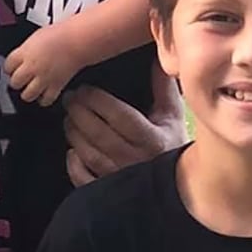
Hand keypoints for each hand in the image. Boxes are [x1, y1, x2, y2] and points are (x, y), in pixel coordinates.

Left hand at [6, 27, 84, 106]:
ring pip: (27, 95)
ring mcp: (43, 78)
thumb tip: (20, 57)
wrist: (77, 41)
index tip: (12, 68)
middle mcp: (32, 67)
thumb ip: (25, 50)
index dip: (9, 68)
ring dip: (28, 92)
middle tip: (21, 79)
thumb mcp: (35, 37)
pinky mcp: (56, 86)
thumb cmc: (60, 35)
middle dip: (17, 82)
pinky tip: (44, 94)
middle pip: (15, 83)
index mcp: (25, 53)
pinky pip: (45, 100)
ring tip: (31, 88)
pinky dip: (44, 99)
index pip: (7, 66)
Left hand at [63, 61, 185, 186]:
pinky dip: (74, 164)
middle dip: (79, 113)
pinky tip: (72, 152)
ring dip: (73, 134)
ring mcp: (120, 178)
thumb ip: (164, 88)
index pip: (118, 115)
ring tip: (69, 119)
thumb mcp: (173, 117)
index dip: (97, 100)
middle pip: (98, 133)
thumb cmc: (174, 147)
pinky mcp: (110, 193)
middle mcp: (135, 159)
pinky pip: (85, 179)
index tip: (84, 90)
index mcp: (152, 139)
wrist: (182, 188)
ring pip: (88, 153)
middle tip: (70, 100)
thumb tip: (157, 58)